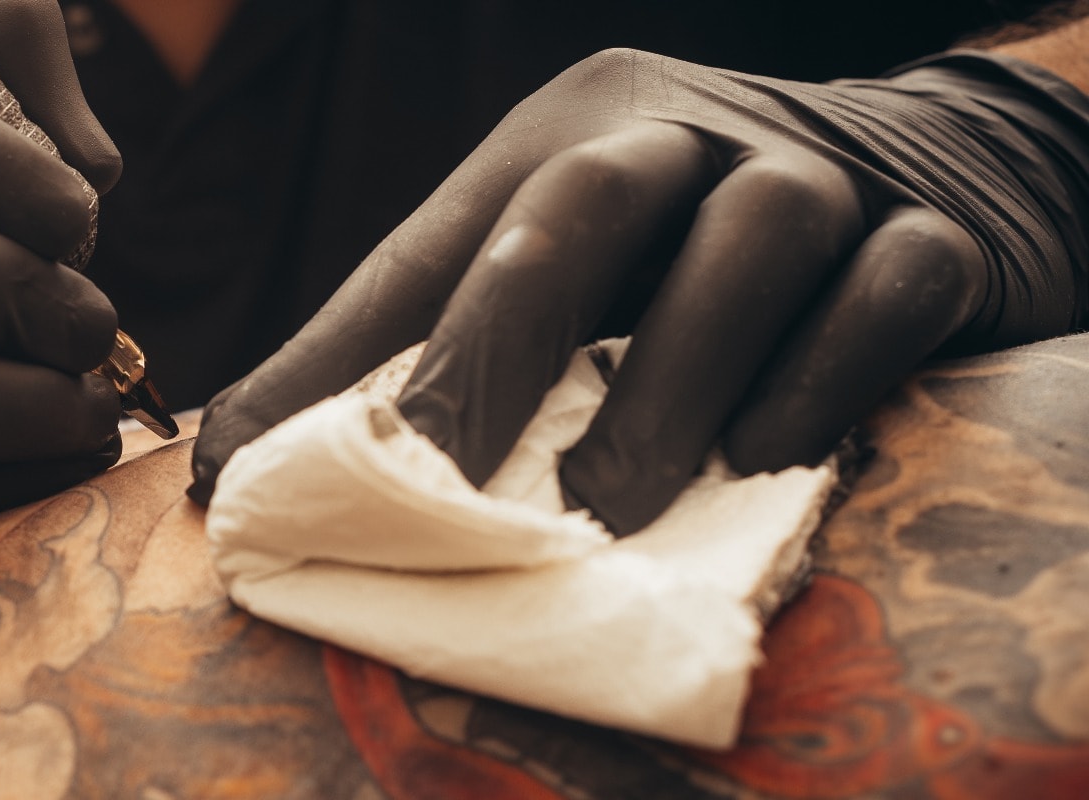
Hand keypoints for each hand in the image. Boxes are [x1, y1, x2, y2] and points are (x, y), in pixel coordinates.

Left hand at [191, 48, 1088, 532]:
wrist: (945, 168)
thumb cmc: (699, 253)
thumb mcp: (568, 277)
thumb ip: (423, 359)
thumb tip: (236, 471)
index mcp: (565, 136)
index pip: (433, 247)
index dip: (334, 356)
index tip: (249, 473)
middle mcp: (684, 133)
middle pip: (578, 205)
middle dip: (494, 349)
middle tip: (438, 489)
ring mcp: (817, 172)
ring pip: (751, 237)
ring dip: (669, 376)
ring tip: (606, 505)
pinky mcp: (935, 234)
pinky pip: (886, 289)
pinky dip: (823, 374)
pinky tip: (768, 458)